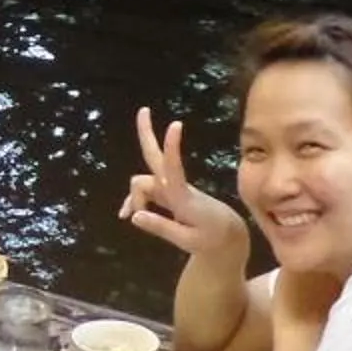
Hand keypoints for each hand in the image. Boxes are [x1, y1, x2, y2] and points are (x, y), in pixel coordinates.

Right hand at [118, 108, 250, 260]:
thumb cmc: (211, 240)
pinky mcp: (170, 193)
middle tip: (144, 109)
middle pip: (156, 157)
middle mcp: (176, 187)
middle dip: (147, 134)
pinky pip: (145, 191)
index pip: (175, 168)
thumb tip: (134, 215)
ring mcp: (172, 188)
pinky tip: (127, 214)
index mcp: (183, 198)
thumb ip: (161, 227)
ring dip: (133, 197)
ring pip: (142, 182)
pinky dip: (135, 201)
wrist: (227, 238)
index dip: (173, 147)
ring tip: (124, 216)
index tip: (176, 124)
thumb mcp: (186, 241)